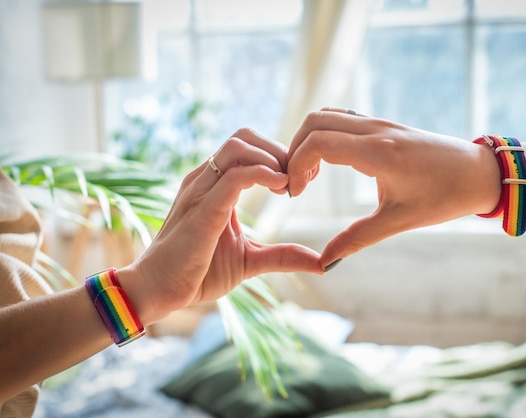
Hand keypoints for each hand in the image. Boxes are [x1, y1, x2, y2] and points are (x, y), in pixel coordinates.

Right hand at [122, 128, 322, 323]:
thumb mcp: (249, 261)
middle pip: (244, 136)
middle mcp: (205, 180)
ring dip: (272, 158)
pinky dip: (262, 174)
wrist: (159, 291)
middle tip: (300, 177)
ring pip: (238, 146)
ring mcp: (201, 191)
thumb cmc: (198, 273)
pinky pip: (233, 177)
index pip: (248, 148)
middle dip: (279, 150)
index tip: (302, 178)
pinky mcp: (202, 210)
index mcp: (214, 186)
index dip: (279, 156)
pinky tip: (280, 188)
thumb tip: (319, 263)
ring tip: (289, 184)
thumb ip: (282, 256)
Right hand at [287, 108, 500, 268]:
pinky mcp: (384, 126)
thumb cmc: (445, 197)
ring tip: (312, 176)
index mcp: (378, 152)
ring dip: (309, 141)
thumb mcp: (399, 221)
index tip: (296, 192)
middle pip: (315, 122)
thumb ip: (357, 239)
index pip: (318, 143)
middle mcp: (375, 130)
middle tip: (299, 184)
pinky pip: (344, 118)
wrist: (480, 173)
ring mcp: (380, 123)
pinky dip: (326, 135)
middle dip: (295, 150)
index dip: (296, 165)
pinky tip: (330, 163)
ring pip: (327, 115)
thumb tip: (325, 262)